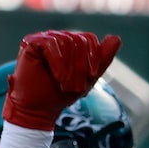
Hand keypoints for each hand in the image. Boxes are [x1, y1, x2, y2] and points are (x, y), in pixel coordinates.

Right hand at [4, 30, 121, 130]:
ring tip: (65, 85)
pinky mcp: (31, 42)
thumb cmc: (60, 95)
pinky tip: (58, 77)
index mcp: (70, 43)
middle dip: (80, 67)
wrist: (37, 109)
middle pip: (79, 40)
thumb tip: (117, 38)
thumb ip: (102, 59)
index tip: (91, 78)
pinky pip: (51, 44)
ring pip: (66, 42)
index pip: (89, 39)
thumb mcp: (87, 78)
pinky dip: (58, 63)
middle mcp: (57, 37)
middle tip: (75, 88)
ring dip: (69, 68)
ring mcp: (43, 38)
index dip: (93, 57)